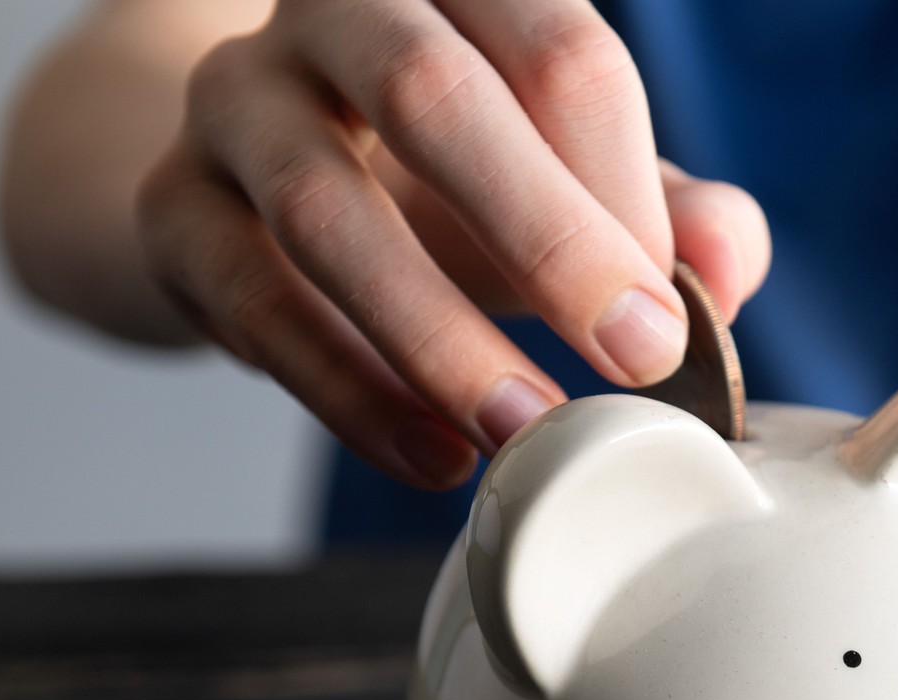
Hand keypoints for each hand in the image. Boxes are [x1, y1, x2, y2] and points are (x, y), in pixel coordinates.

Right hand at [135, 0, 768, 486]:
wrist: (258, 187)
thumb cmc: (447, 177)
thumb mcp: (566, 182)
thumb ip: (661, 210)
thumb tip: (727, 264)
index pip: (556, 48)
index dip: (623, 190)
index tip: (671, 314)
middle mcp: (336, 9)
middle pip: (432, 96)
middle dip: (549, 239)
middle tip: (635, 360)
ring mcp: (234, 99)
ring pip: (322, 207)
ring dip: (438, 338)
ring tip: (526, 434)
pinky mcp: (170, 207)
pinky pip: (252, 301)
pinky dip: (348, 393)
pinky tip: (433, 457)